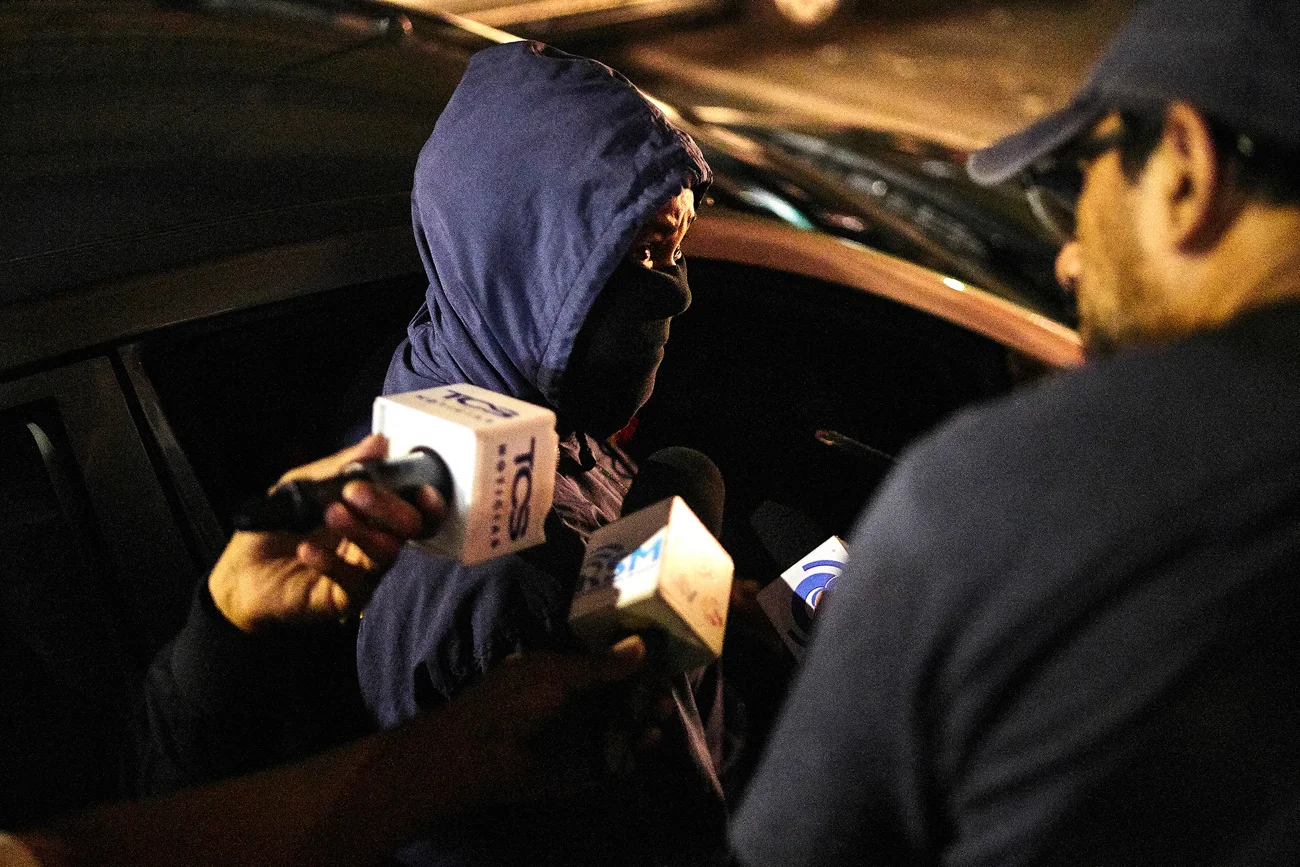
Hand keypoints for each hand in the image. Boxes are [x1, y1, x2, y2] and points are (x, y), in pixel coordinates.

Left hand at [209, 435, 445, 631]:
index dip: (425, 501)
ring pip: (385, 553)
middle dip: (387, 505)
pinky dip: (331, 561)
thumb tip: (377, 443)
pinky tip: (307, 549)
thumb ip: (340, 466)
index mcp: (373, 517)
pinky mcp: (344, 599)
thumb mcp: (304, 485)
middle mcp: (375, 544)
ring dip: (360, 529)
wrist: (241, 573)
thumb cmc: (277, 527)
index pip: (413, 509)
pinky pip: (351, 581)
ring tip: (330, 514)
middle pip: (407, 528)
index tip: (421, 489)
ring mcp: (363, 574)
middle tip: (354, 491)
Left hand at [420, 636, 649, 812]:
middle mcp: (573, 703)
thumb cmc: (512, 702)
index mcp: (561, 674)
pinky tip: (650, 738)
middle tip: (666, 689)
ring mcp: (579, 735)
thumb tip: (641, 646)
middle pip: (618, 696)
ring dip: (643, 717)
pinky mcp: (583, 765)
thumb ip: (600, 665)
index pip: (604, 665)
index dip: (631, 662)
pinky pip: (615, 755)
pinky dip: (635, 748)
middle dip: (644, 691)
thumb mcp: (556, 673)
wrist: (481, 754)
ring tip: (662, 713)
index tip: (660, 656)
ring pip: (621, 724)